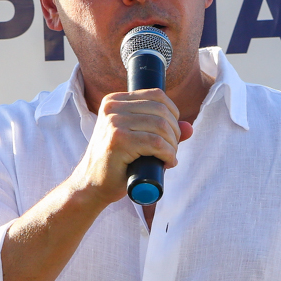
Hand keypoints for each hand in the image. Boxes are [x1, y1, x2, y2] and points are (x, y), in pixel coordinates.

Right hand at [71, 90, 193, 204]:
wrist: (90, 185)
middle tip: (172, 150)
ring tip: (169, 158)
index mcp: (114, 101)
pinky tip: (168, 163)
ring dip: (173, 145)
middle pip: (161, 110)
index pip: (156, 95)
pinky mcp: (119, 140)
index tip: (172, 133)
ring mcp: (114, 122)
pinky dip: (168, 154)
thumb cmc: (115, 164)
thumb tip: (190, 127)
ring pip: (161, 126)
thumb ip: (161, 131)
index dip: (173, 113)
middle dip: (175, 132)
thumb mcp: (137, 141)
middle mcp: (112, 107)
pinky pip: (156, 143)